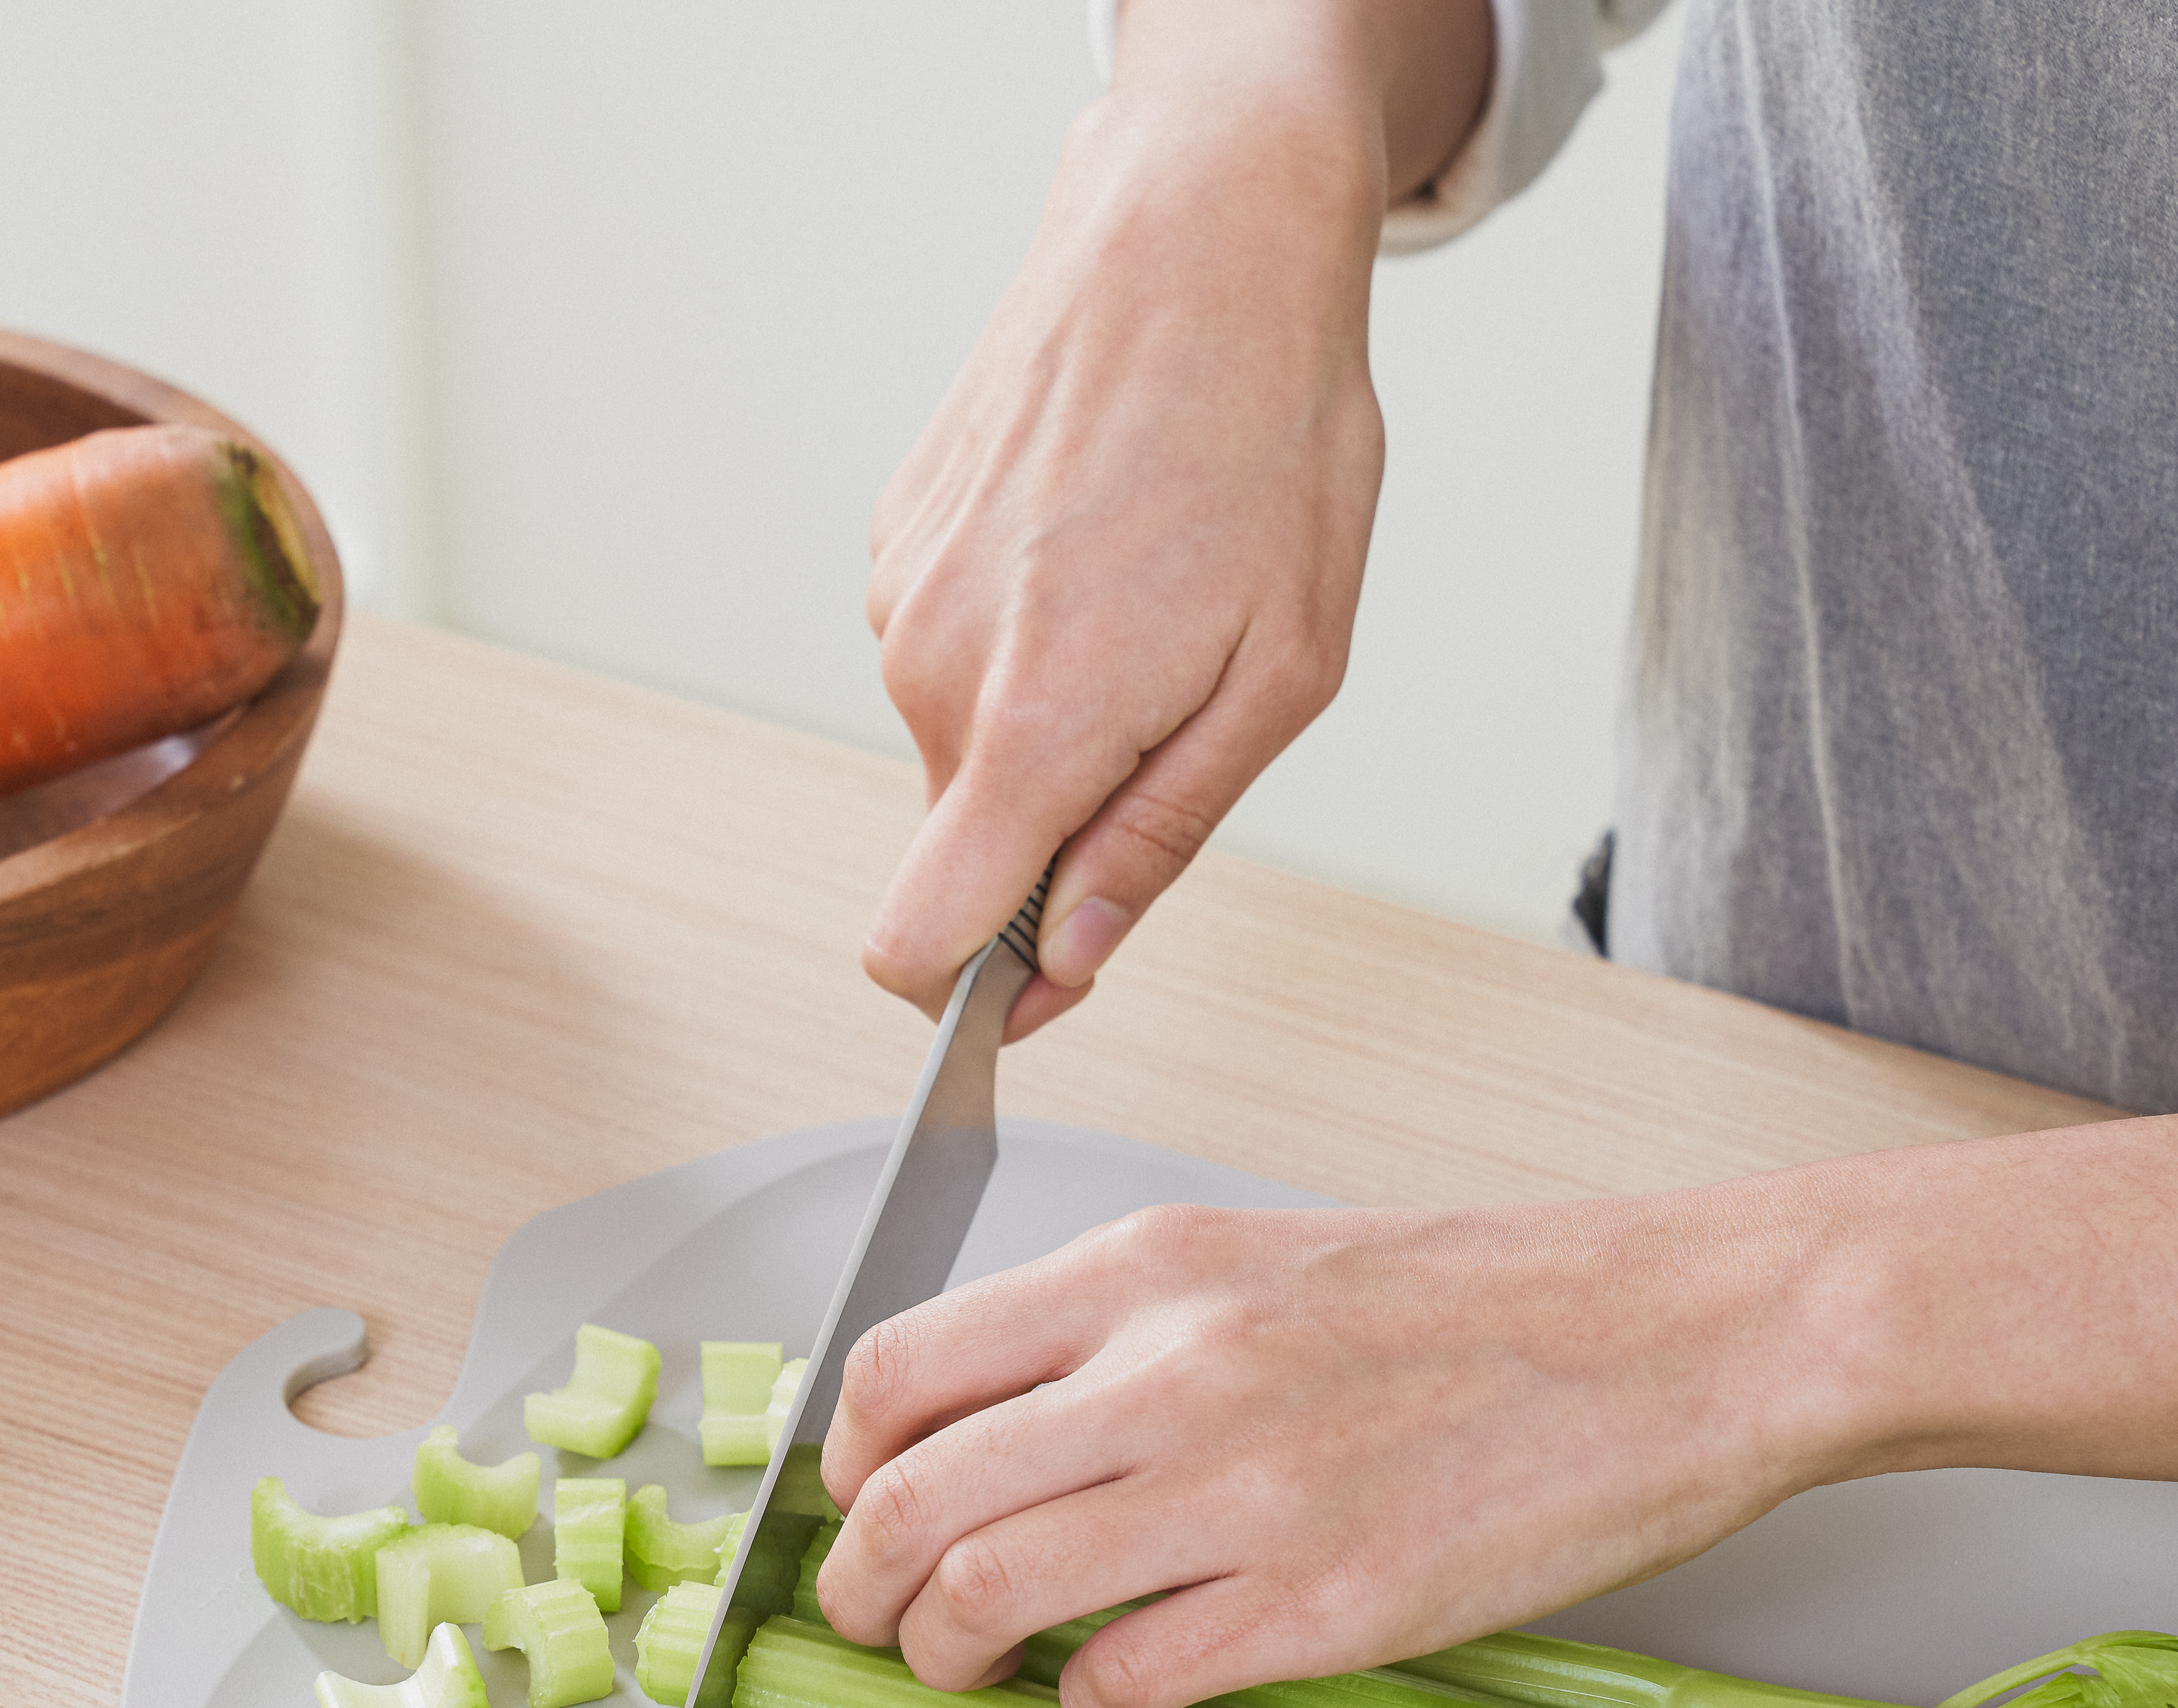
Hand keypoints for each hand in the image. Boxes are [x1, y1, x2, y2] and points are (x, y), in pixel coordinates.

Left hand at [814, 1196, 1861, 1707]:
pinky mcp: (1324, 1605)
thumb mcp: (1268, 1259)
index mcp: (1153, 1270)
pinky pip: (1126, 1679)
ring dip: (945, 1655)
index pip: (903, 1368)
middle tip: (874, 1621)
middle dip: (860, 1588)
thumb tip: (1008, 1425)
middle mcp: (1172, 1371)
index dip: (852, 1463)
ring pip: (988, 1594)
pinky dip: (1086, 1706)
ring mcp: (1244, 1494)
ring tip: (967, 1669)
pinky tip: (1108, 1695)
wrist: (1681, 1333)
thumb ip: (1128, 1332)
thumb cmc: (1498, 1299)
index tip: (864, 1506)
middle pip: (913, 1500)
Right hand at [861, 39, 1421, 1037]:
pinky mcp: (895, 534)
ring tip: (1144, 593)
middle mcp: (932, 667)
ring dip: (1047, 709)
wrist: (1197, 240)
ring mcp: (899, 594)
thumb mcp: (1282, 676)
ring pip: (962, 735)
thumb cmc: (1269, 440)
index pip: (914, 942)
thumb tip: (1079, 953)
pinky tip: (1097, 540)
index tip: (1033, 987)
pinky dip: (1020, 631)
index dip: (968, 997)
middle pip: (963, 837)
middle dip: (1055, 817)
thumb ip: (1164, 835)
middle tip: (1171, 703)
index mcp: (1033, 726)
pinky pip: (951, 645)